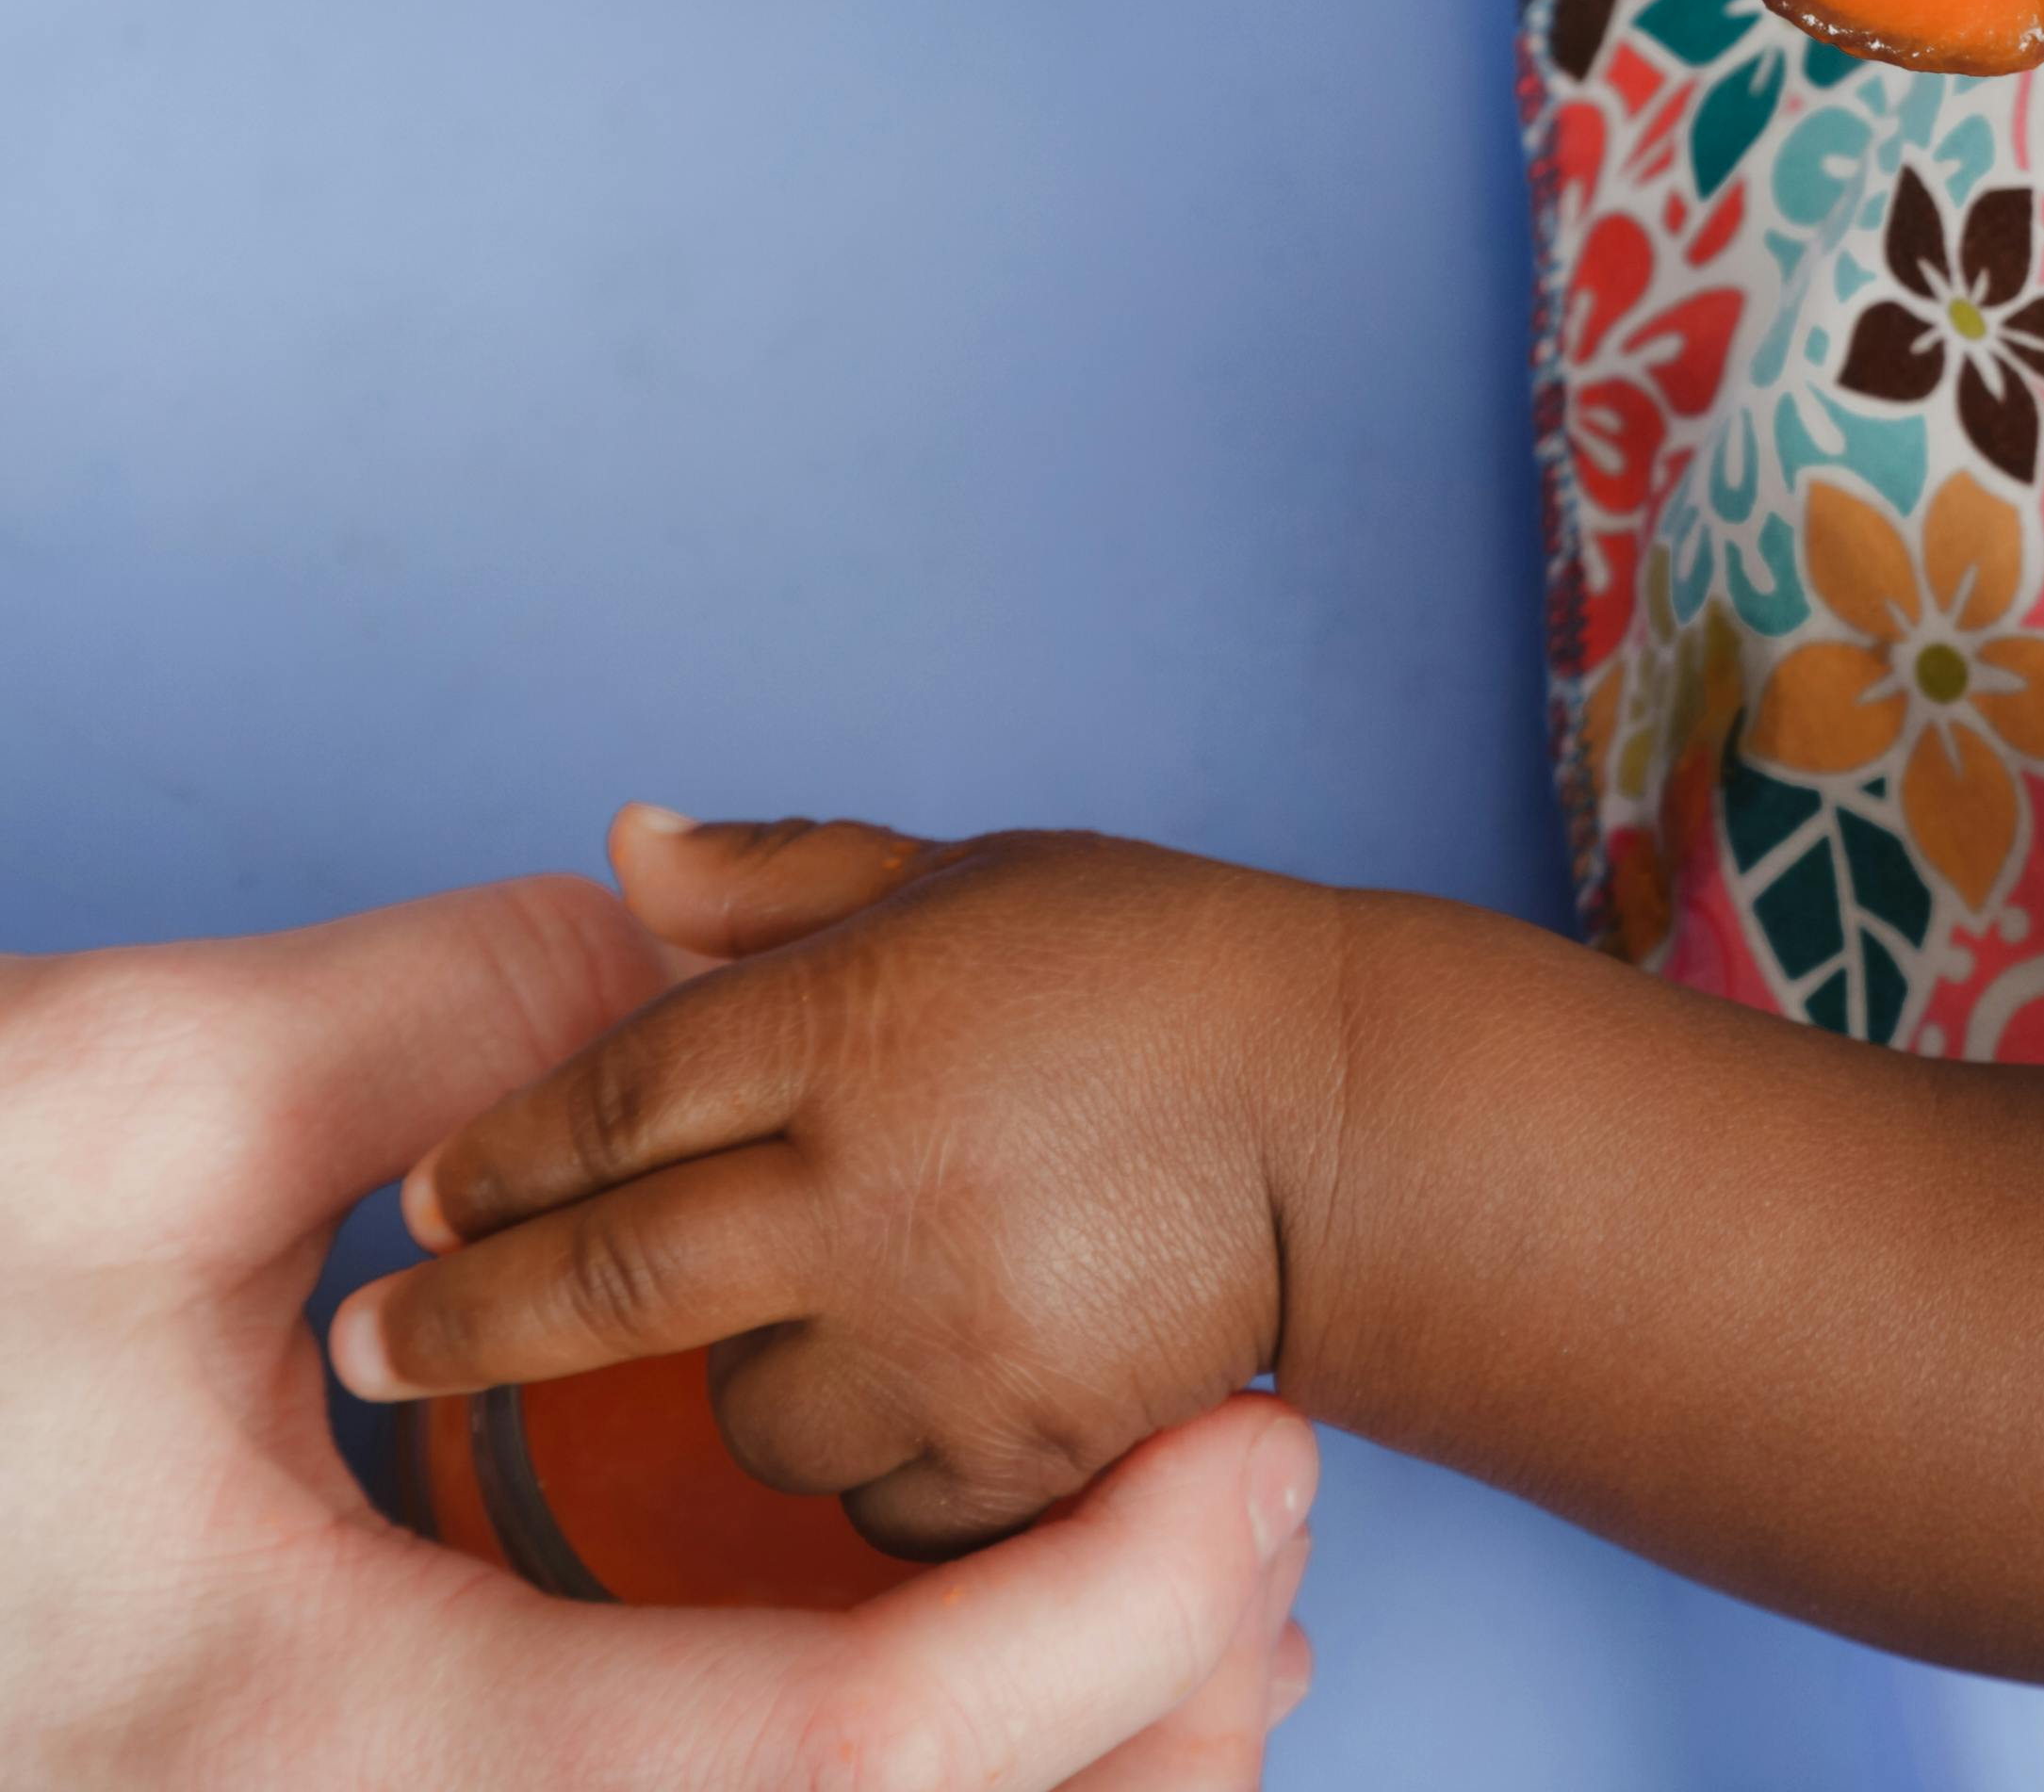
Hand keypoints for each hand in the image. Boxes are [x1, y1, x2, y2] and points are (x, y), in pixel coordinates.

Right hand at [0, 876, 1320, 1788]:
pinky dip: (959, 1770)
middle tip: (1288, 1558)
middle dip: (1131, 1727)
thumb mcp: (104, 1124)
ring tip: (1239, 1634)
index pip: (835, 1745)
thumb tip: (653, 929)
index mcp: (346, 1731)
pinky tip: (1095, 1697)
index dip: (1093, 1622)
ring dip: (1071, 1768)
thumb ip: (416, 1027)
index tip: (1260, 1458)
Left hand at [342, 814, 1340, 1557]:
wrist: (1362, 1121)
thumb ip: (783, 883)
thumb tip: (619, 845)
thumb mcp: (976, 879)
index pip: (604, 1102)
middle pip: (610, 1273)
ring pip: (746, 1410)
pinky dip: (880, 1460)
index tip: (424, 1201)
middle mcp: (877, 1179)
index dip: (496, 1161)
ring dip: (751, 1378)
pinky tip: (930, 1393)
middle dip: (467, 1321)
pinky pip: (875, 1498)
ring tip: (824, 1326)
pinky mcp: (1016, 1445)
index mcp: (858, 1018)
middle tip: (379, 1349)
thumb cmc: (1166, 976)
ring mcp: (945, 1327)